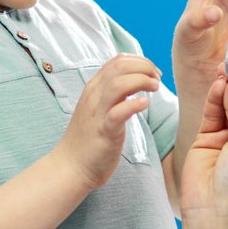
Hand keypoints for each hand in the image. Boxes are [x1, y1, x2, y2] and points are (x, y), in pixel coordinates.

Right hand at [56, 54, 161, 190]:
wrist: (70, 167)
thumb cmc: (89, 140)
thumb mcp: (99, 109)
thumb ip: (113, 95)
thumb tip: (135, 83)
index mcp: (94, 89)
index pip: (117, 61)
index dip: (140, 62)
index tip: (153, 73)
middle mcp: (94, 96)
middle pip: (120, 67)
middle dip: (144, 67)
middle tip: (157, 80)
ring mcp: (98, 113)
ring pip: (118, 84)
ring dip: (141, 81)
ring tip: (154, 88)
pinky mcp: (104, 131)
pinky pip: (118, 112)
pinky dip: (134, 104)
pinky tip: (144, 104)